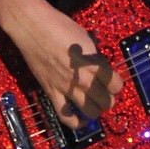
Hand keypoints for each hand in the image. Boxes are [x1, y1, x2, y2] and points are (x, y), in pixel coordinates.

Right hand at [9, 3, 123, 125]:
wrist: (32, 27)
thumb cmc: (60, 26)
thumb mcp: (85, 38)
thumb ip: (94, 56)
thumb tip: (99, 65)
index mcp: (94, 63)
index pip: (116, 84)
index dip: (116, 83)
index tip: (113, 80)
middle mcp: (83, 79)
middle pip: (107, 101)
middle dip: (109, 98)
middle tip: (105, 93)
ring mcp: (67, 88)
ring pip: (91, 112)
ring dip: (97, 110)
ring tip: (94, 104)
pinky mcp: (51, 93)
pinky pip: (65, 116)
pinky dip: (76, 122)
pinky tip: (81, 120)